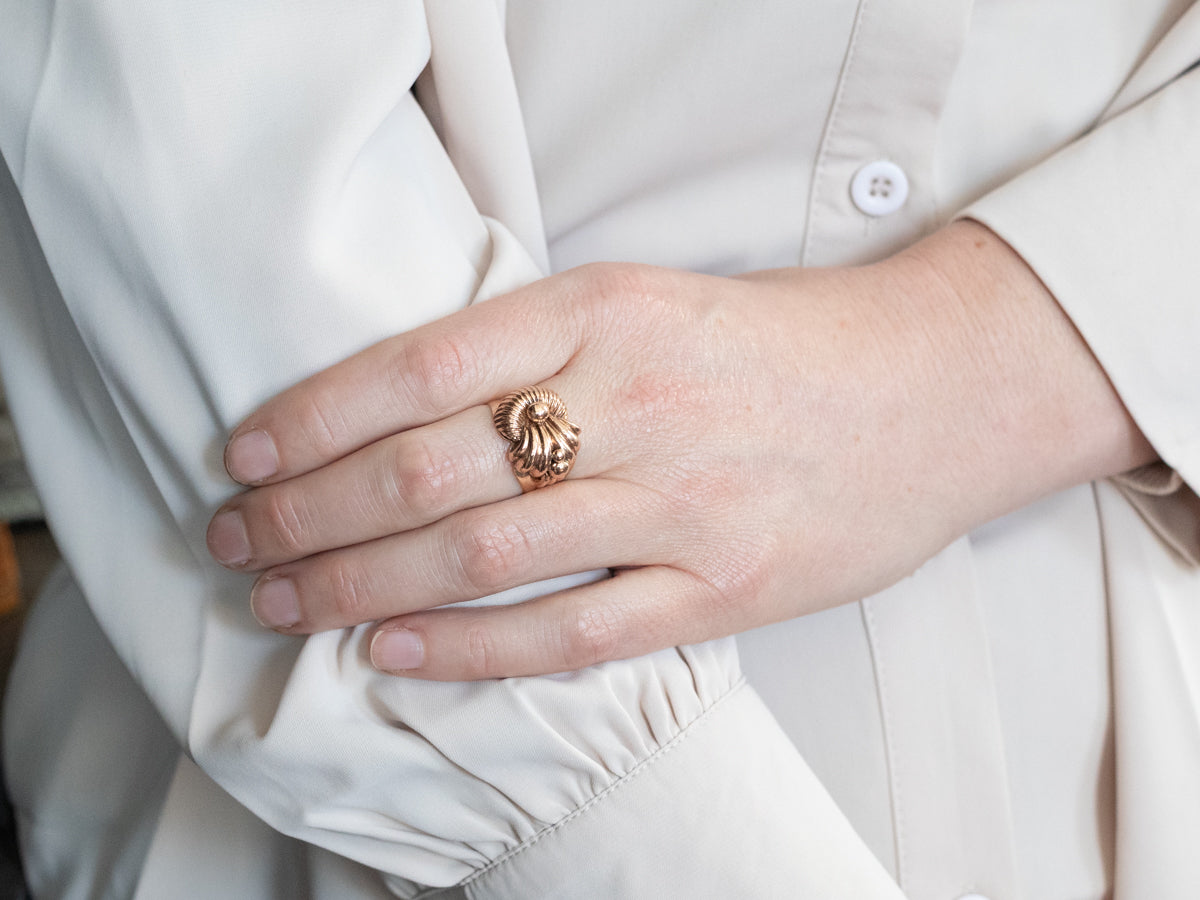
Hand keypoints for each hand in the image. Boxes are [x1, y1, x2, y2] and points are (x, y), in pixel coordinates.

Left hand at [206, 221, 1152, 678]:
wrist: (930, 388)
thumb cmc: (777, 344)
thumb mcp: (651, 301)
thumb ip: (539, 343)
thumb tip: (401, 410)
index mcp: (605, 311)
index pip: (422, 364)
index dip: (318, 414)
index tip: (250, 451)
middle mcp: (634, 400)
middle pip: (430, 467)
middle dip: (311, 511)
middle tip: (239, 537)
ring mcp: (680, 501)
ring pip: (482, 552)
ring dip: (362, 584)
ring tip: (286, 600)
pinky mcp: (724, 585)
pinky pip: (572, 631)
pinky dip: (470, 647)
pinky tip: (394, 652)